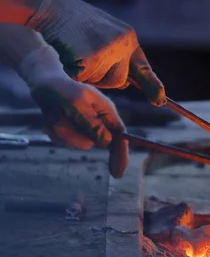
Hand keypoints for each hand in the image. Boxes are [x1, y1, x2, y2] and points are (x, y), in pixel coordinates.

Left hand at [23, 45, 127, 177]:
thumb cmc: (61, 90)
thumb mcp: (76, 105)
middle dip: (74, 135)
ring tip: (54, 115)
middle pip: (94, 143)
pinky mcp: (73, 129)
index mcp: (106, 112)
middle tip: (59, 119)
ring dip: (62, 132)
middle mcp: (99, 121)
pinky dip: (55, 132)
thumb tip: (106, 142)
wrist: (43, 83)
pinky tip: (50, 119)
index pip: (120, 138)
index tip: (117, 173)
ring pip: (77, 143)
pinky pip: (66, 141)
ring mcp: (86, 126)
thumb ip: (92, 124)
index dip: (120, 155)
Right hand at [26, 0, 165, 105]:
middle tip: (89, 58)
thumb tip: (126, 84)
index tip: (160, 101)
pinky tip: (70, 54)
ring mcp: (107, 52)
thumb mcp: (107, 35)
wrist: (54, 8)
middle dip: (104, 78)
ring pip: (101, 82)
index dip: (153, 86)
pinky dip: (73, 71)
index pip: (144, 68)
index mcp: (129, 39)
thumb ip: (118, 57)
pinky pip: (83, 79)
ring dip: (88, 74)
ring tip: (78, 51)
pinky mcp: (90, 59)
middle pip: (119, 81)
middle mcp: (122, 45)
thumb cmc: (78, 23)